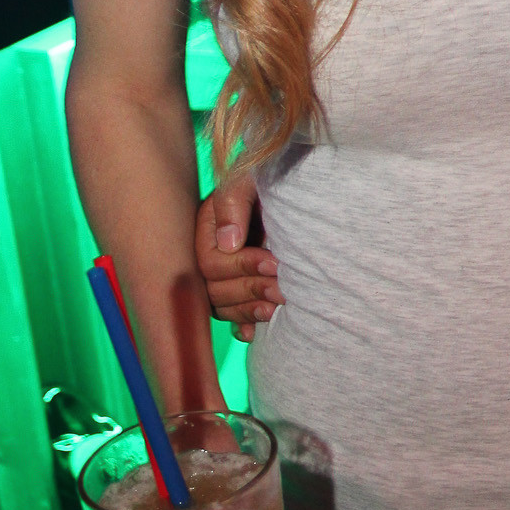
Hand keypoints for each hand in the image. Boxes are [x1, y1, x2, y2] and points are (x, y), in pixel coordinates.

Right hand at [196, 177, 281, 343]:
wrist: (300, 182)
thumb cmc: (276, 176)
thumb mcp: (251, 178)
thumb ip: (234, 202)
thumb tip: (229, 243)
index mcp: (208, 228)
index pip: (211, 263)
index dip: (241, 266)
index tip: (273, 262)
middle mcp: (213, 253)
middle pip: (215, 289)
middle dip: (249, 290)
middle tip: (282, 290)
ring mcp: (227, 274)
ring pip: (222, 307)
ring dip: (247, 311)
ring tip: (274, 309)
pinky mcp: (244, 288)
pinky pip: (232, 319)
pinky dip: (242, 327)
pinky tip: (253, 333)